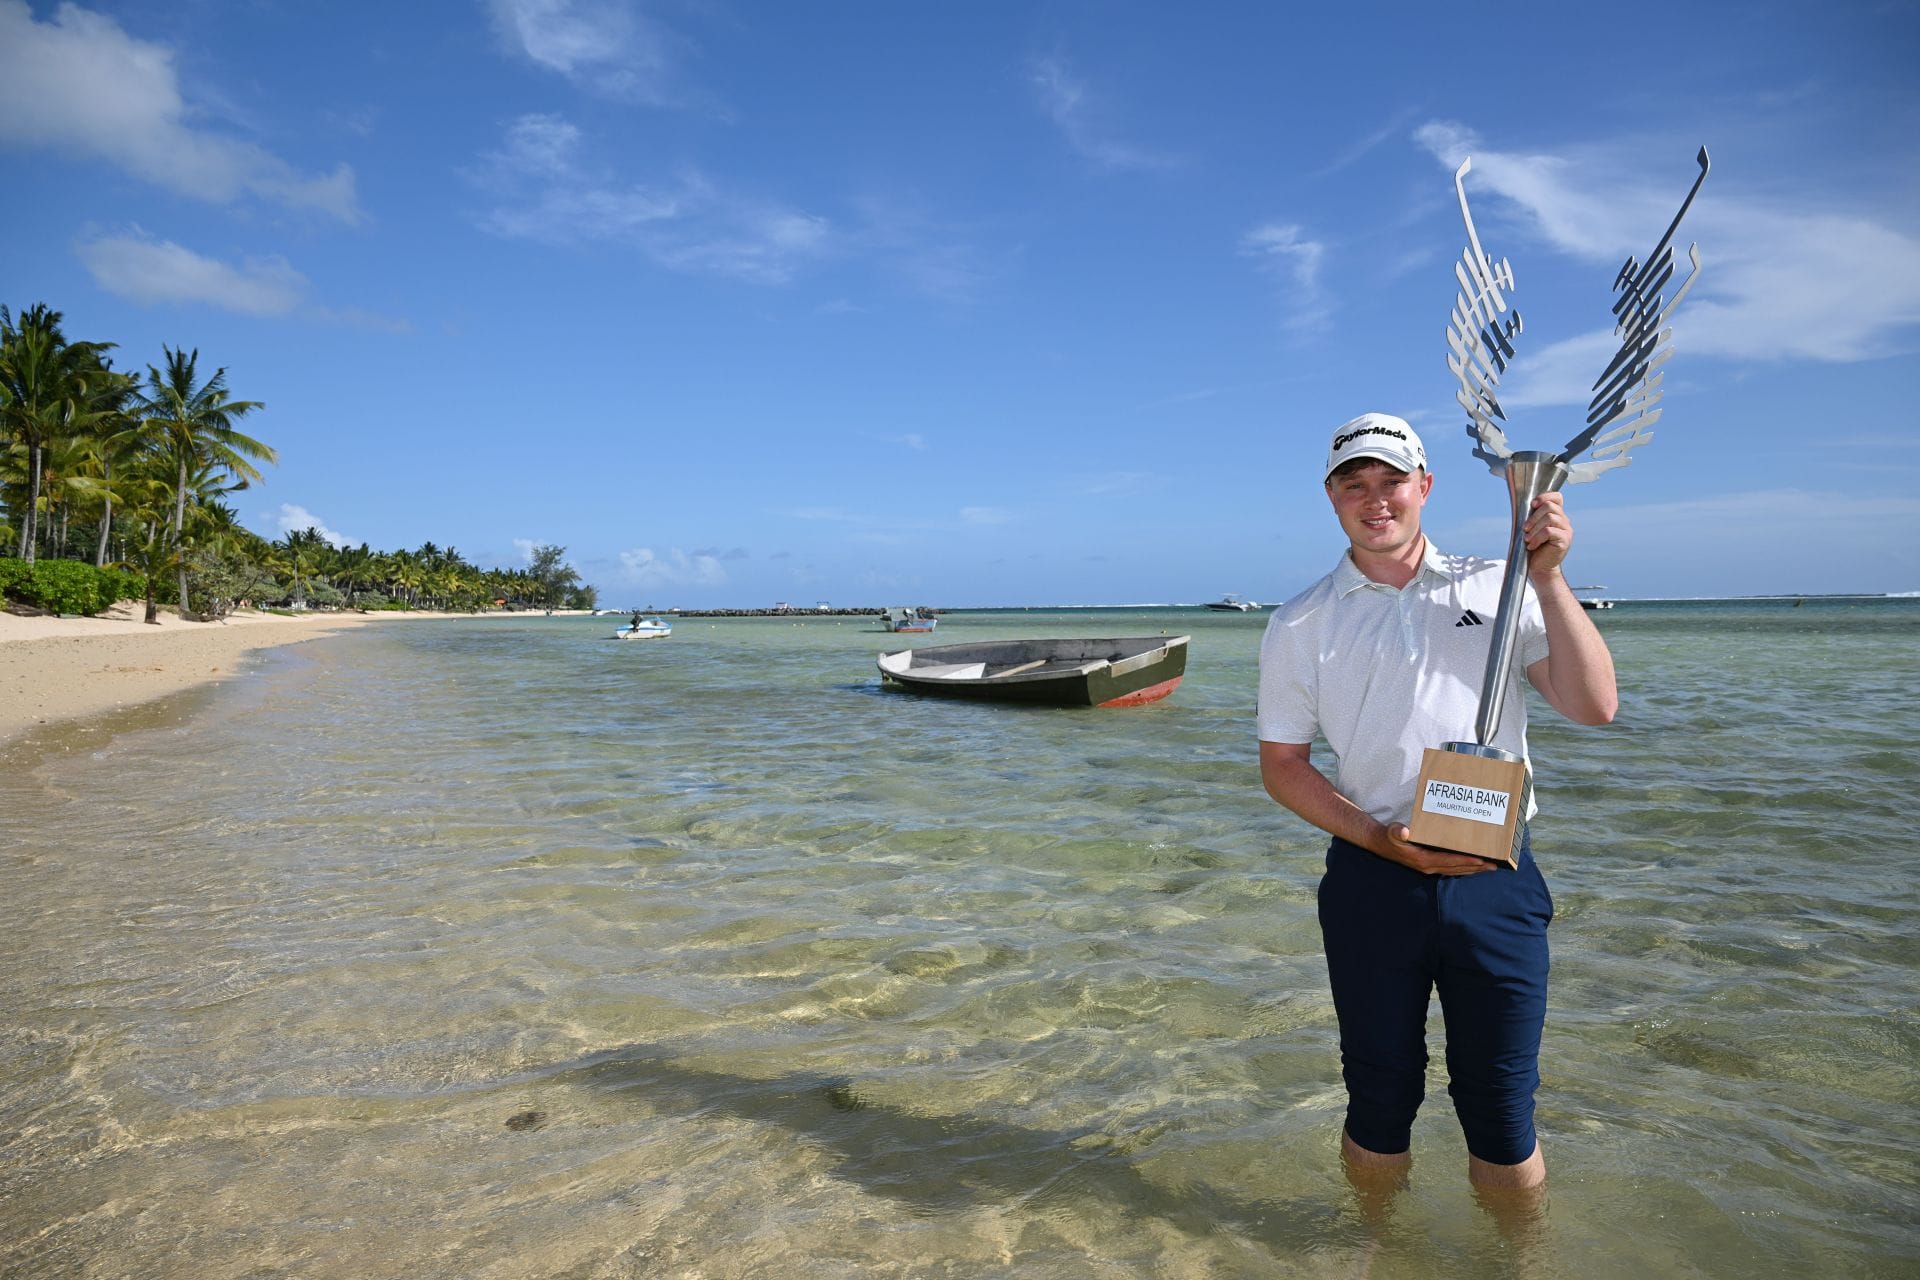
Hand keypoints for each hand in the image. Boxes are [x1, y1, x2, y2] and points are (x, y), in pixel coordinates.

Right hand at [1380, 823, 1499, 875]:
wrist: (1382, 844)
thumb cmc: (1390, 836)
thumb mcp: (1393, 832)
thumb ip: (1398, 831)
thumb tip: (1404, 831)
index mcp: (1423, 860)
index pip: (1450, 861)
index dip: (1466, 861)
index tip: (1481, 860)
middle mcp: (1429, 867)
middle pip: (1457, 869)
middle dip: (1476, 868)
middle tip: (1494, 866)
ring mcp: (1430, 867)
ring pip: (1456, 870)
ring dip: (1473, 869)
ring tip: (1489, 867)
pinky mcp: (1430, 865)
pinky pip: (1451, 868)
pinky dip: (1464, 867)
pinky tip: (1473, 865)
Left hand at [1523, 491, 1573, 581]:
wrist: (1540, 568)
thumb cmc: (1534, 548)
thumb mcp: (1532, 529)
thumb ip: (1533, 516)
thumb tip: (1526, 505)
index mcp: (1557, 516)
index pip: (1557, 497)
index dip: (1544, 497)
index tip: (1532, 505)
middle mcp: (1564, 521)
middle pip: (1550, 506)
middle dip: (1533, 517)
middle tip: (1525, 529)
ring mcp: (1566, 530)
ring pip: (1549, 518)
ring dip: (1534, 528)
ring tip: (1527, 539)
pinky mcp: (1564, 540)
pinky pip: (1549, 531)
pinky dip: (1537, 538)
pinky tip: (1532, 546)